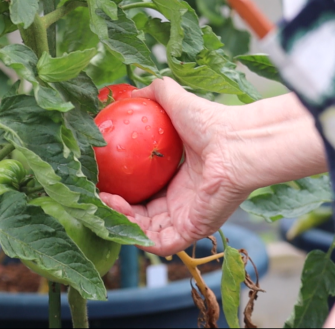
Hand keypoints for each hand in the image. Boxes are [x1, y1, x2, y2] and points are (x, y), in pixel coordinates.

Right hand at [101, 77, 326, 255]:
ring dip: (123, 221)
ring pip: (147, 232)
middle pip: (142, 216)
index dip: (122, 190)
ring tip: (106, 201)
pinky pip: (160, 243)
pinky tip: (122, 215)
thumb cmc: (213, 122)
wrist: (235, 141)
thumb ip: (156, 93)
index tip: (103, 179)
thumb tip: (135, 91)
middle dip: (117, 210)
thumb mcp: (177, 103)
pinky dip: (138, 236)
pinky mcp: (192, 229)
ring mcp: (188, 218)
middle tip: (99, 193)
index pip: (145, 194)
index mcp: (180, 182)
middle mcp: (183, 203)